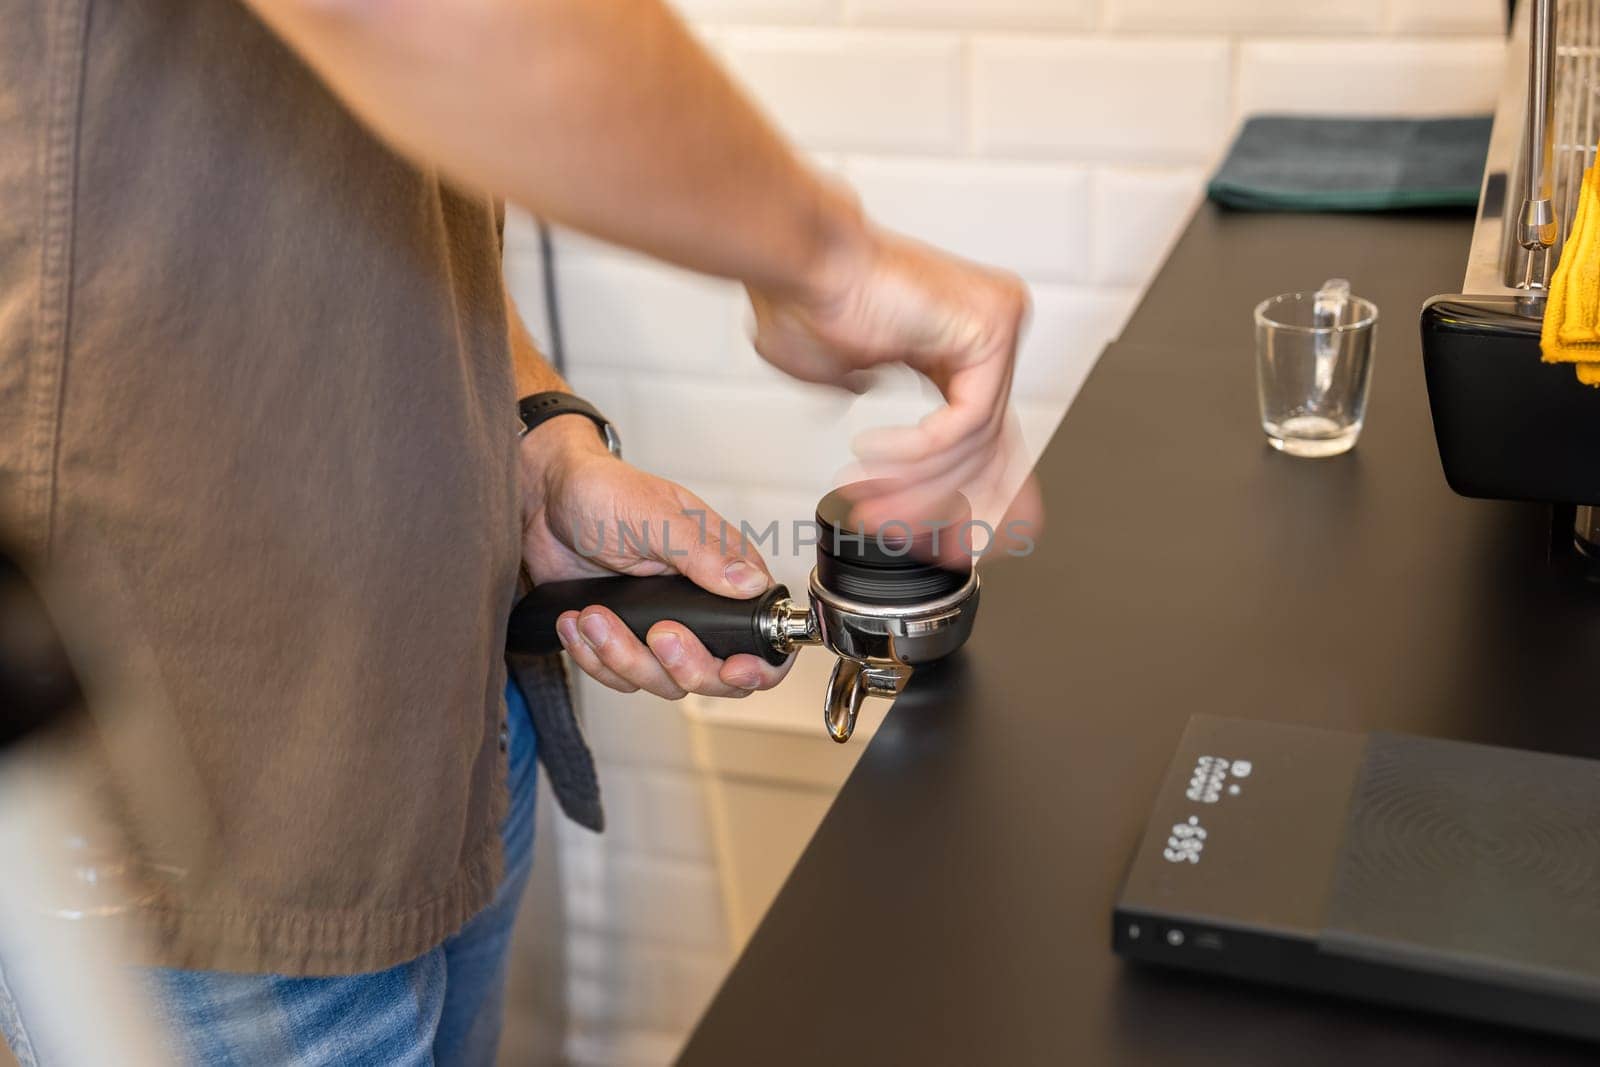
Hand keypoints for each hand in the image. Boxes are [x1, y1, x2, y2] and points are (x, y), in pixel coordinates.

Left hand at [518, 418, 792, 699]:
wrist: (543, 501)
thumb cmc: (602, 491)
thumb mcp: (655, 515)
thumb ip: (704, 552)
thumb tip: (751, 582)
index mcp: (722, 570)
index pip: (762, 633)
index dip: (758, 664)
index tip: (733, 667)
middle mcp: (697, 605)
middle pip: (716, 673)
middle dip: (684, 665)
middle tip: (657, 634)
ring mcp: (660, 627)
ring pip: (663, 681)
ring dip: (624, 657)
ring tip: (594, 616)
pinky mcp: (623, 640)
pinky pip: (619, 677)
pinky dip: (594, 658)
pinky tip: (576, 622)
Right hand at [748, 202, 1041, 549]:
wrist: (798, 259)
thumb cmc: (804, 294)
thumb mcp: (834, 366)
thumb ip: (861, 384)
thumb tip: (865, 395)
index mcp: (956, 339)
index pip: (978, 434)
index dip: (947, 490)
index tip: (915, 527)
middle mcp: (986, 331)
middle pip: (991, 446)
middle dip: (944, 504)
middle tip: (905, 535)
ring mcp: (996, 326)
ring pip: (975, 442)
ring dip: (917, 484)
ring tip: (870, 500)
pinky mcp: (991, 331)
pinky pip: (965, 422)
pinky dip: (918, 451)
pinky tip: (874, 454)